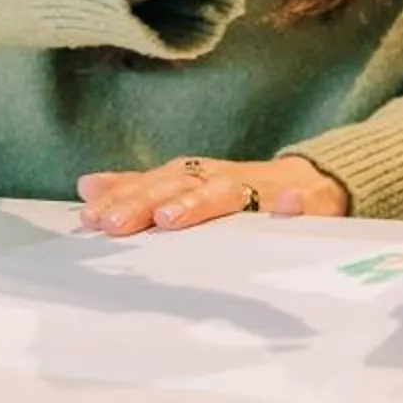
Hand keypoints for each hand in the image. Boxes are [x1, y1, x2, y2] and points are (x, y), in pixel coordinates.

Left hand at [75, 153, 348, 234]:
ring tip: (173, 218)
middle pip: (182, 186)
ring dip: (201, 202)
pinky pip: (304, 204)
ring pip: (229, 193)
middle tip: (118, 224)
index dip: (123, 198)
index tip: (92, 217)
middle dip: (148, 203)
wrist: (314, 181)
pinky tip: (287, 208)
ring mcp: (264, 190)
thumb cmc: (241, 192)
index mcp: (196, 179)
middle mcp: (224, 180)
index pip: (154, 183)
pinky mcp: (308, 203)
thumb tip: (87, 187)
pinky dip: (293, 204)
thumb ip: (142, 189)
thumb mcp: (188, 188)